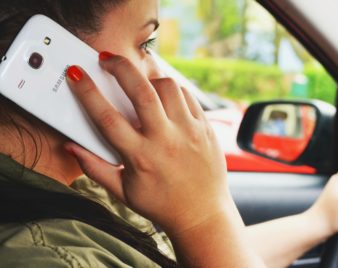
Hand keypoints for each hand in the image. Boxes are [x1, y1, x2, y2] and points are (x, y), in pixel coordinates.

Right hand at [64, 54, 235, 235]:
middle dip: (120, 68)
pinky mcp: (205, 128)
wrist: (202, 214)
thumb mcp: (123, 192)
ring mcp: (189, 131)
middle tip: (107, 59)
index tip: (76, 74)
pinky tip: (163, 96)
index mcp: (141, 157)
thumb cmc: (161, 204)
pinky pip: (187, 96)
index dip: (87, 92)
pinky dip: (171, 90)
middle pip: (141, 92)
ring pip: (168, 87)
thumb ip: (95, 168)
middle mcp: (166, 140)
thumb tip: (72, 147)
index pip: (107, 118)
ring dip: (149, 78)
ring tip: (139, 83)